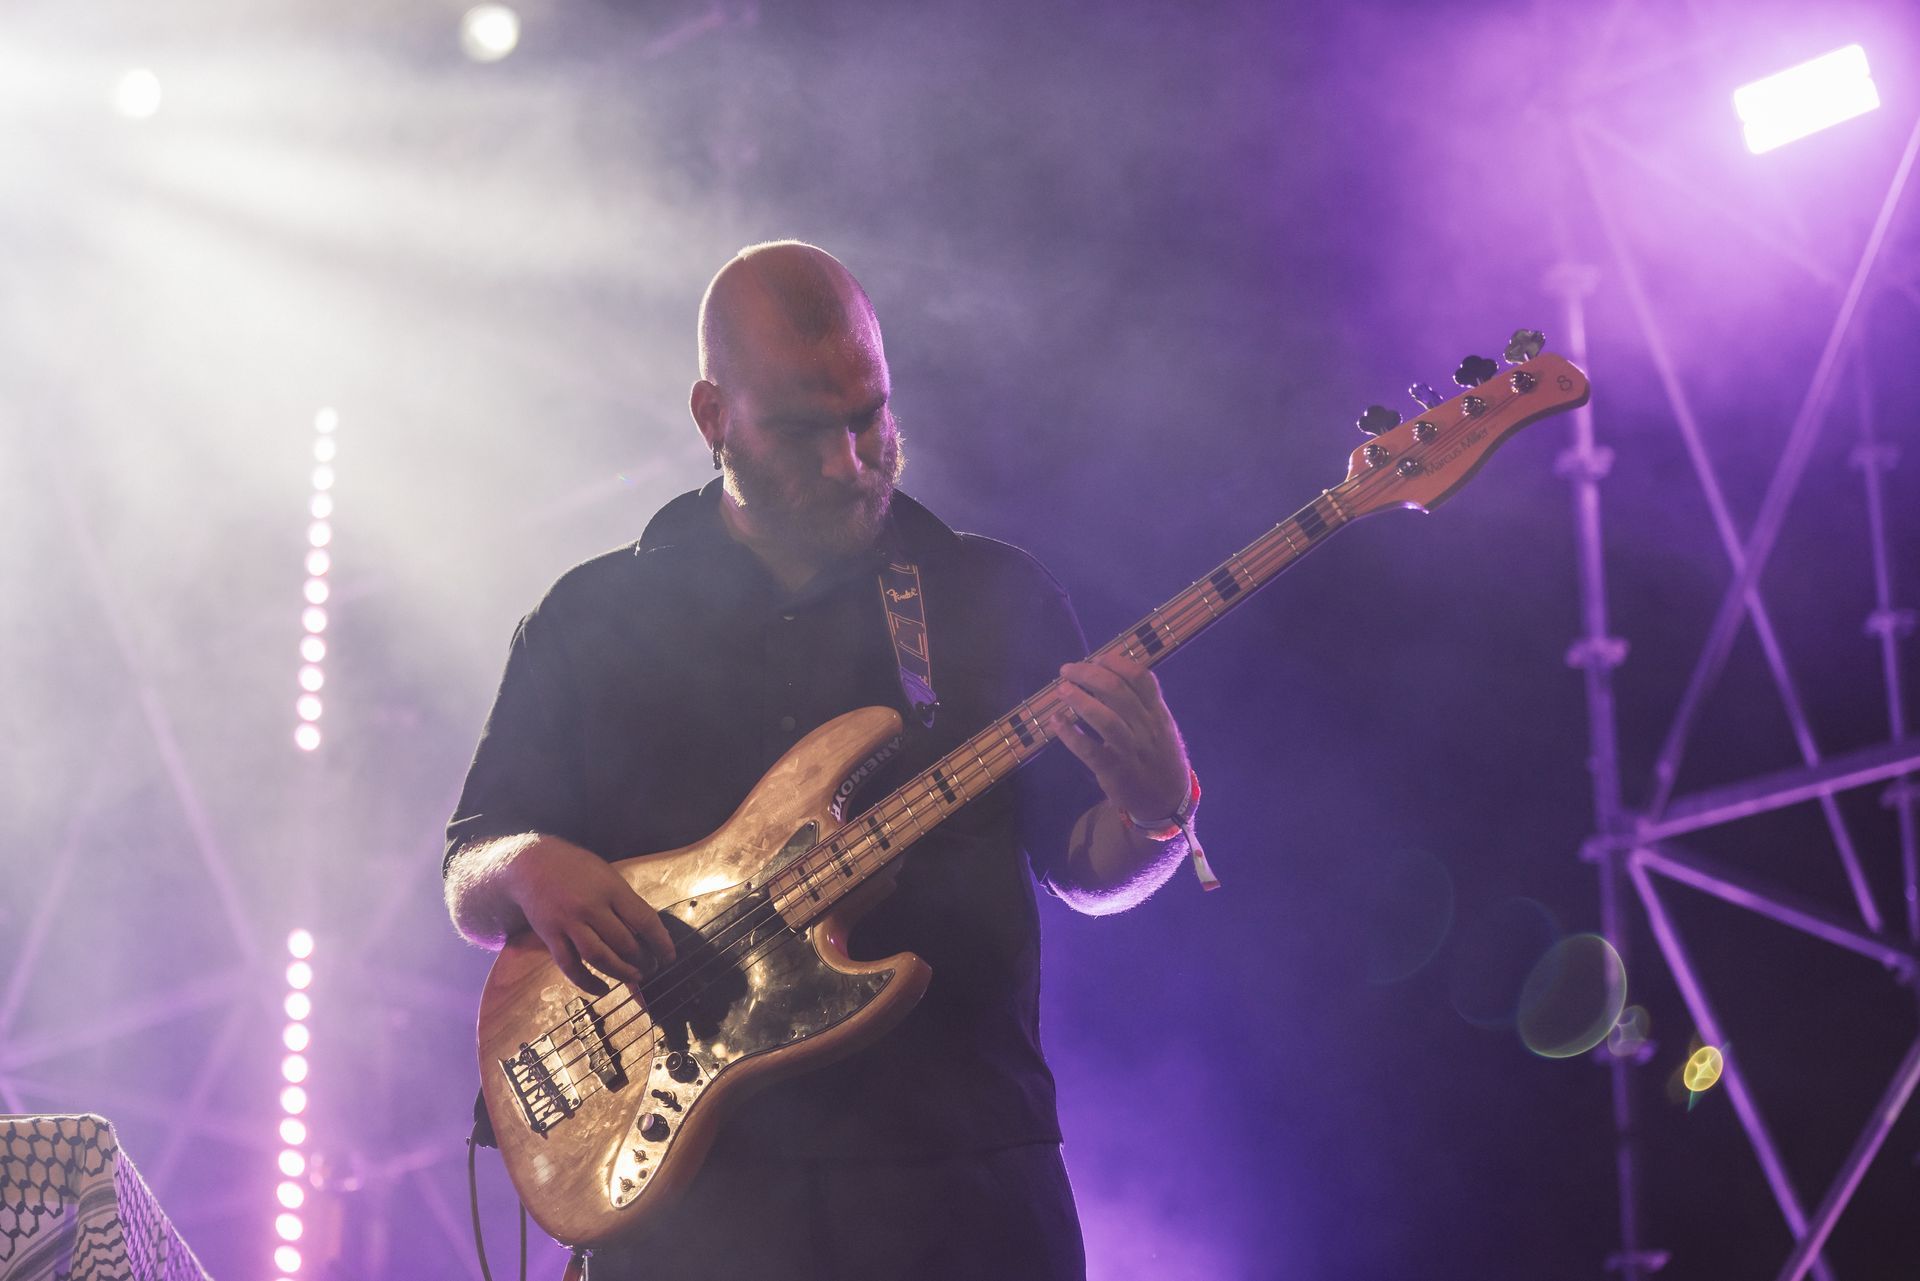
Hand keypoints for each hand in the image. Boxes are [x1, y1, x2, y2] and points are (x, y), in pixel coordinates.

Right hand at [502, 836, 675, 995]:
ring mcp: (568, 923)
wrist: (530, 864)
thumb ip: (624, 901)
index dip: (661, 942)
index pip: (645, 920)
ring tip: (635, 977)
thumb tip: (647, 931)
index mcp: (611, 889)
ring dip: (621, 973)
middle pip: (624, 943)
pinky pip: (570, 967)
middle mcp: (591, 907)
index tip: (669, 956)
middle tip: (651, 967)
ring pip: (599, 958)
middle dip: (643, 960)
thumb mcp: (607, 875)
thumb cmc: (576, 868)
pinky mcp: (550, 936)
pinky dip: (587, 983)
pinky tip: (603, 989)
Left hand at [1048, 653, 1189, 821]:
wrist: (1168, 802)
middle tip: (1066, 671)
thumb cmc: (1159, 758)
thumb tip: (1107, 676)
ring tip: (1061, 690)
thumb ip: (1142, 704)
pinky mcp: (1115, 771)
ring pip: (1105, 719)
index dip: (1115, 662)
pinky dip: (1070, 734)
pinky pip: (1090, 750)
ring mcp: (1131, 751)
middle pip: (1117, 691)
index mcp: (1158, 714)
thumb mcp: (1161, 728)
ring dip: (1079, 700)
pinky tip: (1056, 722)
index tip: (1095, 659)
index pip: (1141, 677)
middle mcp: (1147, 729)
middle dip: (1088, 674)